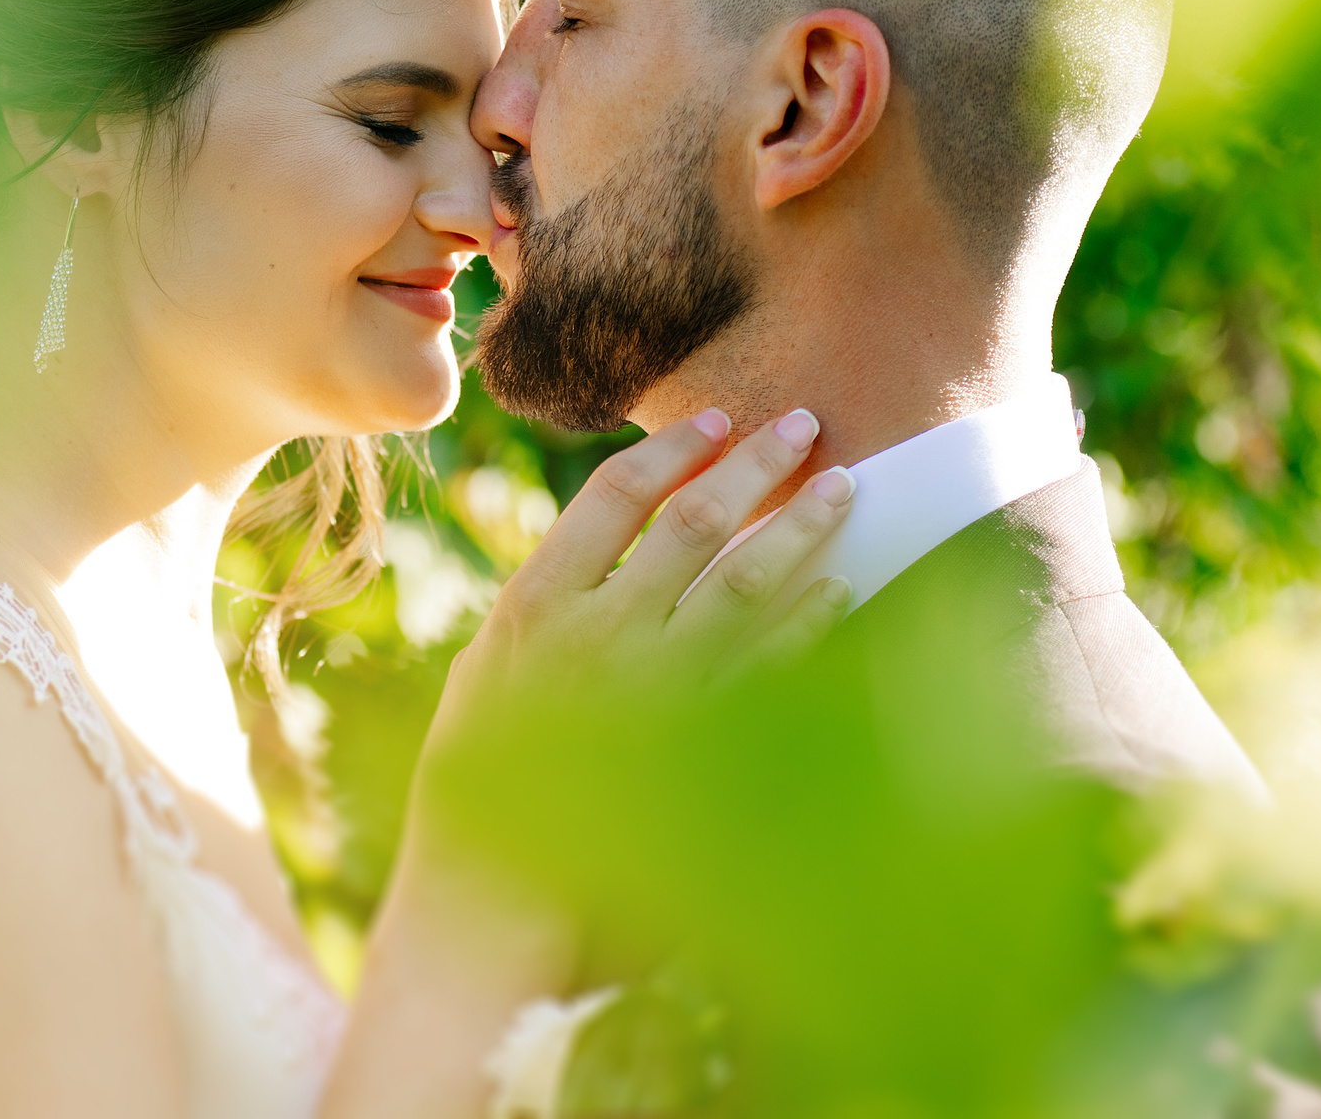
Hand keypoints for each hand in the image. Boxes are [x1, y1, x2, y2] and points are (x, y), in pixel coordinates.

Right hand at [428, 406, 855, 764]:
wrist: (493, 901)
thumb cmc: (478, 793)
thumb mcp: (481, 681)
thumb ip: (530, 618)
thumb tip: (577, 567)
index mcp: (534, 607)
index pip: (614, 496)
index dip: (674, 449)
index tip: (720, 420)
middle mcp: (595, 635)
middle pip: (693, 522)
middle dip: (755, 465)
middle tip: (805, 424)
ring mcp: (652, 689)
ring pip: (743, 581)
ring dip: (798, 526)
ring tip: (842, 486)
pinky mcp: (699, 745)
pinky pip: (769, 665)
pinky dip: (809, 620)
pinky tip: (840, 585)